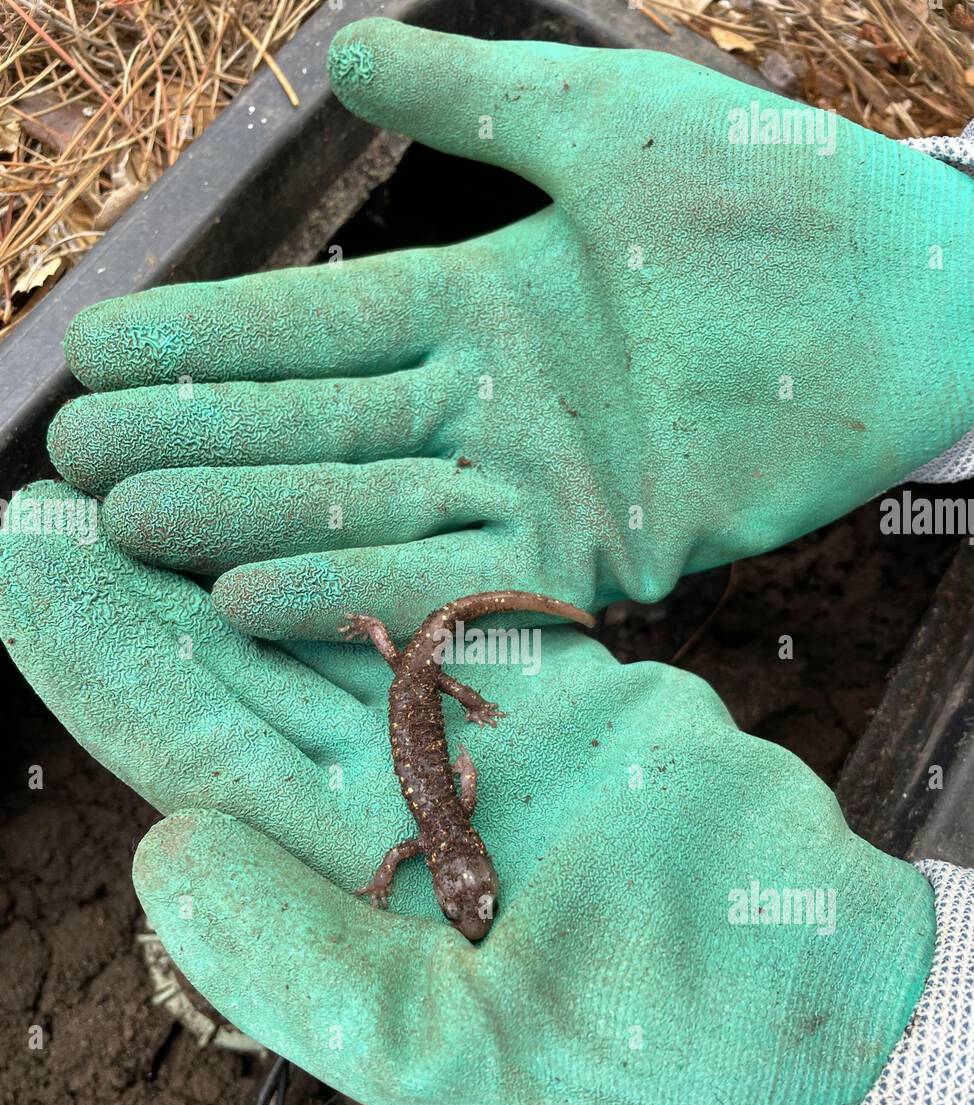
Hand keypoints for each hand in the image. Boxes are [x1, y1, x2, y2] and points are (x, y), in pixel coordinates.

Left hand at [0, 482, 934, 1104]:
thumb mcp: (466, 1060)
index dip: (105, 677)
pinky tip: (308, 486)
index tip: (23, 585)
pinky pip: (454, 601)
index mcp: (348, 890)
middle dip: (139, 597)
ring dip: (236, 547)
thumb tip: (165, 855)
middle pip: (241, 679)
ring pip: (331, 623)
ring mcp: (475, 738)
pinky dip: (378, 544)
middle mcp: (392, 803)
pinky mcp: (558, 689)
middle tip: (43, 509)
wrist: (808, 990)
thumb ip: (309, 973)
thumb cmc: (652, 1053)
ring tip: (143, 476)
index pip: (198, 766)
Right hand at [46, 19, 973, 641]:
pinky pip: (452, 577)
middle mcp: (489, 403)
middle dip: (195, 446)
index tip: (100, 364)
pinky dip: (355, 589)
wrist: (903, 301)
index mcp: (481, 301)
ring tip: (135, 534)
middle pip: (313, 428)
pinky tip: (253, 599)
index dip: (205, 348)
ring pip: (361, 506)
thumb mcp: (607, 120)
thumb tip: (350, 53)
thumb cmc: (775, 193)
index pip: (312, 330)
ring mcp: (534, 481)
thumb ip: (478, 101)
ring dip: (245, 522)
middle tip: (79, 472)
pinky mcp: (590, 553)